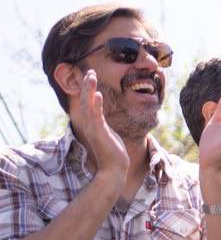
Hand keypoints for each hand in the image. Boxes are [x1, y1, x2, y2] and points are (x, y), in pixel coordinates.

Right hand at [78, 70, 127, 188]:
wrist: (114, 168)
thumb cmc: (113, 153)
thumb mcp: (108, 134)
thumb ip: (104, 125)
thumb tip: (104, 120)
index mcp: (93, 123)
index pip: (89, 103)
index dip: (89, 89)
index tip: (91, 76)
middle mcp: (90, 124)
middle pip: (86, 100)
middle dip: (87, 85)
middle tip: (89, 71)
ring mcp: (93, 128)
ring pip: (89, 105)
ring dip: (89, 90)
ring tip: (91, 76)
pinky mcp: (99, 133)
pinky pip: (96, 116)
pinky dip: (96, 105)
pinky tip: (97, 95)